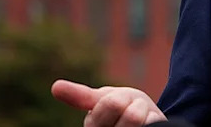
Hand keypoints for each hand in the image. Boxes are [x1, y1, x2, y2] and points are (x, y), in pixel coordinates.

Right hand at [51, 79, 166, 126]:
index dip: (120, 99)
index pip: (112, 104)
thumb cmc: (123, 107)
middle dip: (135, 104)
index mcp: (93, 126)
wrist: (147, 120)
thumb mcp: (105, 99)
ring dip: (147, 114)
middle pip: (131, 115)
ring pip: (143, 122)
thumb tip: (55, 87)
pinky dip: (155, 121)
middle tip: (133, 110)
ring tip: (142, 119)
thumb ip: (82, 96)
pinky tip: (150, 126)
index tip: (118, 103)